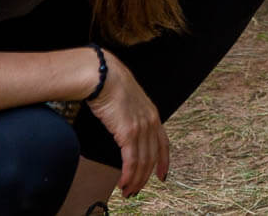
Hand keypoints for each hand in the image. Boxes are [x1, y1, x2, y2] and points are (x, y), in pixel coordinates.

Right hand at [85, 51, 169, 198]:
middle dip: (145, 177)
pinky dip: (128, 174)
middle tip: (136, 190)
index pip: (163, 143)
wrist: (104, 76)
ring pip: (142, 162)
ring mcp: (141, 127)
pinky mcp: (128, 132)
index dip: (163, 161)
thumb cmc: (111, 86)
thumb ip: (131, 117)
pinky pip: (131, 160)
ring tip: (127, 191)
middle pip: (152, 157)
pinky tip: (123, 183)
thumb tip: (124, 130)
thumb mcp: (128, 102)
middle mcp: (150, 122)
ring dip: (135, 180)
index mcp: (152, 115)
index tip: (162, 176)